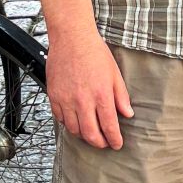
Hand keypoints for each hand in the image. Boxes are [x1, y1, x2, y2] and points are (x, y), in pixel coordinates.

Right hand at [46, 27, 133, 148]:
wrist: (72, 38)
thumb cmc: (94, 52)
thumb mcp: (115, 74)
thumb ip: (121, 96)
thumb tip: (128, 114)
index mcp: (101, 95)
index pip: (109, 126)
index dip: (114, 139)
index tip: (117, 144)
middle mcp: (83, 101)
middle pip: (90, 134)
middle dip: (99, 143)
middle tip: (104, 143)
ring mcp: (66, 100)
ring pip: (74, 129)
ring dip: (83, 135)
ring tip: (90, 133)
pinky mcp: (54, 96)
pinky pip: (60, 119)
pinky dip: (68, 124)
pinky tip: (75, 121)